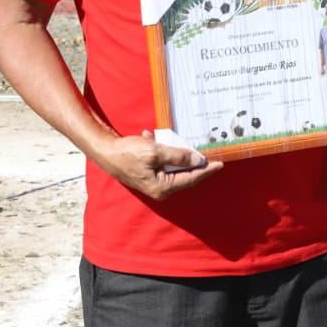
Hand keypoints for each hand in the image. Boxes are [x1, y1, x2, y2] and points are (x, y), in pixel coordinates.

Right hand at [92, 130, 223, 199]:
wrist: (105, 151)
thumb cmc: (128, 153)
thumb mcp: (156, 152)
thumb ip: (178, 155)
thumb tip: (198, 159)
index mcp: (163, 187)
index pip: (192, 178)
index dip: (207, 170)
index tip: (221, 163)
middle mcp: (160, 188)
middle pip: (185, 173)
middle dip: (193, 159)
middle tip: (209, 150)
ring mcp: (154, 182)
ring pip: (174, 165)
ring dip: (174, 151)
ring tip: (171, 139)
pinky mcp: (149, 173)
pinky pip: (162, 161)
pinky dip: (161, 150)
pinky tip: (152, 138)